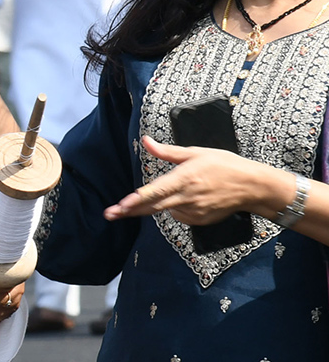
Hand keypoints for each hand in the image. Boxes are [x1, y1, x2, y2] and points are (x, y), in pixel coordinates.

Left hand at [104, 135, 285, 223]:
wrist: (252, 187)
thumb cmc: (225, 165)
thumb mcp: (196, 152)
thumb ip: (167, 151)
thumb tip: (145, 141)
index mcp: (184, 179)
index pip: (155, 192)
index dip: (137, 200)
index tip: (121, 205)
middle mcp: (187, 198)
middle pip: (152, 207)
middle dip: (129, 211)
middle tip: (110, 214)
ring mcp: (194, 211)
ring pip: (165, 210)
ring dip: (157, 205)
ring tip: (175, 191)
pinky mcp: (200, 220)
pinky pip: (179, 215)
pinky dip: (175, 208)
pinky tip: (185, 198)